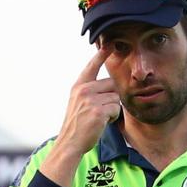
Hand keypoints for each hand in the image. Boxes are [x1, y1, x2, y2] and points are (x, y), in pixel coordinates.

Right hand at [40, 47, 119, 186]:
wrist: (69, 143)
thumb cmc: (77, 124)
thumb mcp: (78, 102)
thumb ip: (90, 91)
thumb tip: (111, 84)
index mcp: (79, 86)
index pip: (92, 67)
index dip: (100, 55)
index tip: (108, 44)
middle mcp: (84, 90)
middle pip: (112, 85)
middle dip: (111, 98)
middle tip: (99, 111)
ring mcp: (90, 100)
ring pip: (116, 98)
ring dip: (112, 109)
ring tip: (99, 118)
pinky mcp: (98, 111)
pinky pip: (116, 109)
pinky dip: (113, 117)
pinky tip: (101, 123)